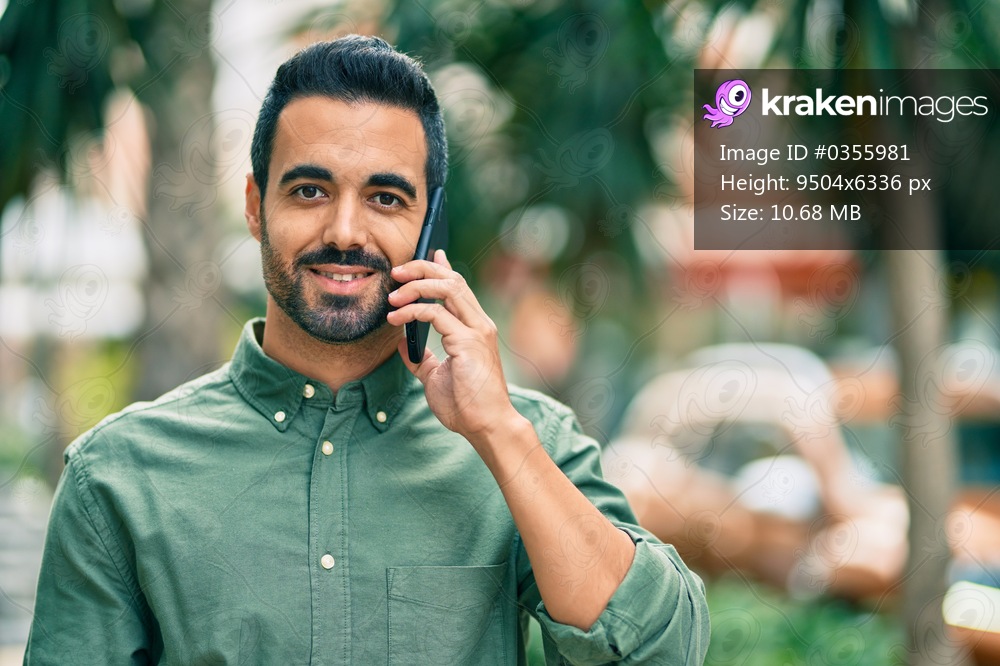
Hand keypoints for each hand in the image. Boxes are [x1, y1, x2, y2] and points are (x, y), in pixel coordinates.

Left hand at [386, 250, 519, 444]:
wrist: (486, 426)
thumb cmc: (466, 405)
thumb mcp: (435, 377)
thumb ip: (422, 358)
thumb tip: (404, 342)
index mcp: (475, 329)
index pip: (459, 287)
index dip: (443, 267)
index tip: (430, 251)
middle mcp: (479, 324)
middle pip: (452, 280)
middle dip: (423, 268)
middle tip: (397, 272)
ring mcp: (476, 331)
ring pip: (447, 288)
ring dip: (416, 285)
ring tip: (393, 294)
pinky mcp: (467, 342)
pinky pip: (436, 313)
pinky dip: (412, 311)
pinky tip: (396, 319)